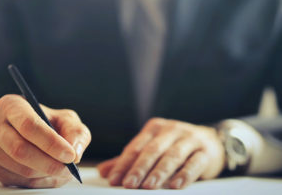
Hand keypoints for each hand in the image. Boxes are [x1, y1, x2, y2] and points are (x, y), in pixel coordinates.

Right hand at [0, 94, 90, 187]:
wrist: (20, 129)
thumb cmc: (46, 121)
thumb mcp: (64, 118)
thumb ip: (75, 131)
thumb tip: (75, 153)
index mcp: (11, 105)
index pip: (28, 125)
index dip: (51, 143)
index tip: (70, 155)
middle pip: (20, 150)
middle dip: (49, 163)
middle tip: (69, 168)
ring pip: (20, 169)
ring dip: (47, 174)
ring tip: (63, 170)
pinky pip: (18, 181)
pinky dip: (40, 181)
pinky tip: (50, 173)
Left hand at [97, 118, 224, 189]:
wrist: (211, 140)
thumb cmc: (175, 146)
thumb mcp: (153, 147)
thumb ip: (130, 159)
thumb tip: (104, 171)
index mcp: (154, 128)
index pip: (136, 147)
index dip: (124, 164)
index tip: (114, 180)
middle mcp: (171, 130)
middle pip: (152, 150)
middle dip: (139, 168)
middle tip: (128, 185)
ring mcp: (189, 139)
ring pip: (172, 156)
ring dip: (159, 172)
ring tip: (148, 186)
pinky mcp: (204, 151)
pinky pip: (194, 163)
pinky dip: (184, 175)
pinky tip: (175, 186)